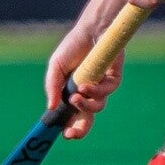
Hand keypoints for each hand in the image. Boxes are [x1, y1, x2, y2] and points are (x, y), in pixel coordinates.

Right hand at [45, 25, 125, 140]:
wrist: (91, 29)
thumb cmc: (73, 46)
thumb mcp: (56, 67)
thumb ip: (52, 87)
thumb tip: (51, 108)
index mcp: (73, 92)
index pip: (72, 116)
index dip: (69, 127)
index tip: (63, 134)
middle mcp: (88, 93)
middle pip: (87, 119)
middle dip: (80, 130)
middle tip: (70, 133)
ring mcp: (101, 87)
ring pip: (96, 107)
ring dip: (85, 106)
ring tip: (75, 96)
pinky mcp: (113, 79)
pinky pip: (106, 92)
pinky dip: (95, 91)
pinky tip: (85, 85)